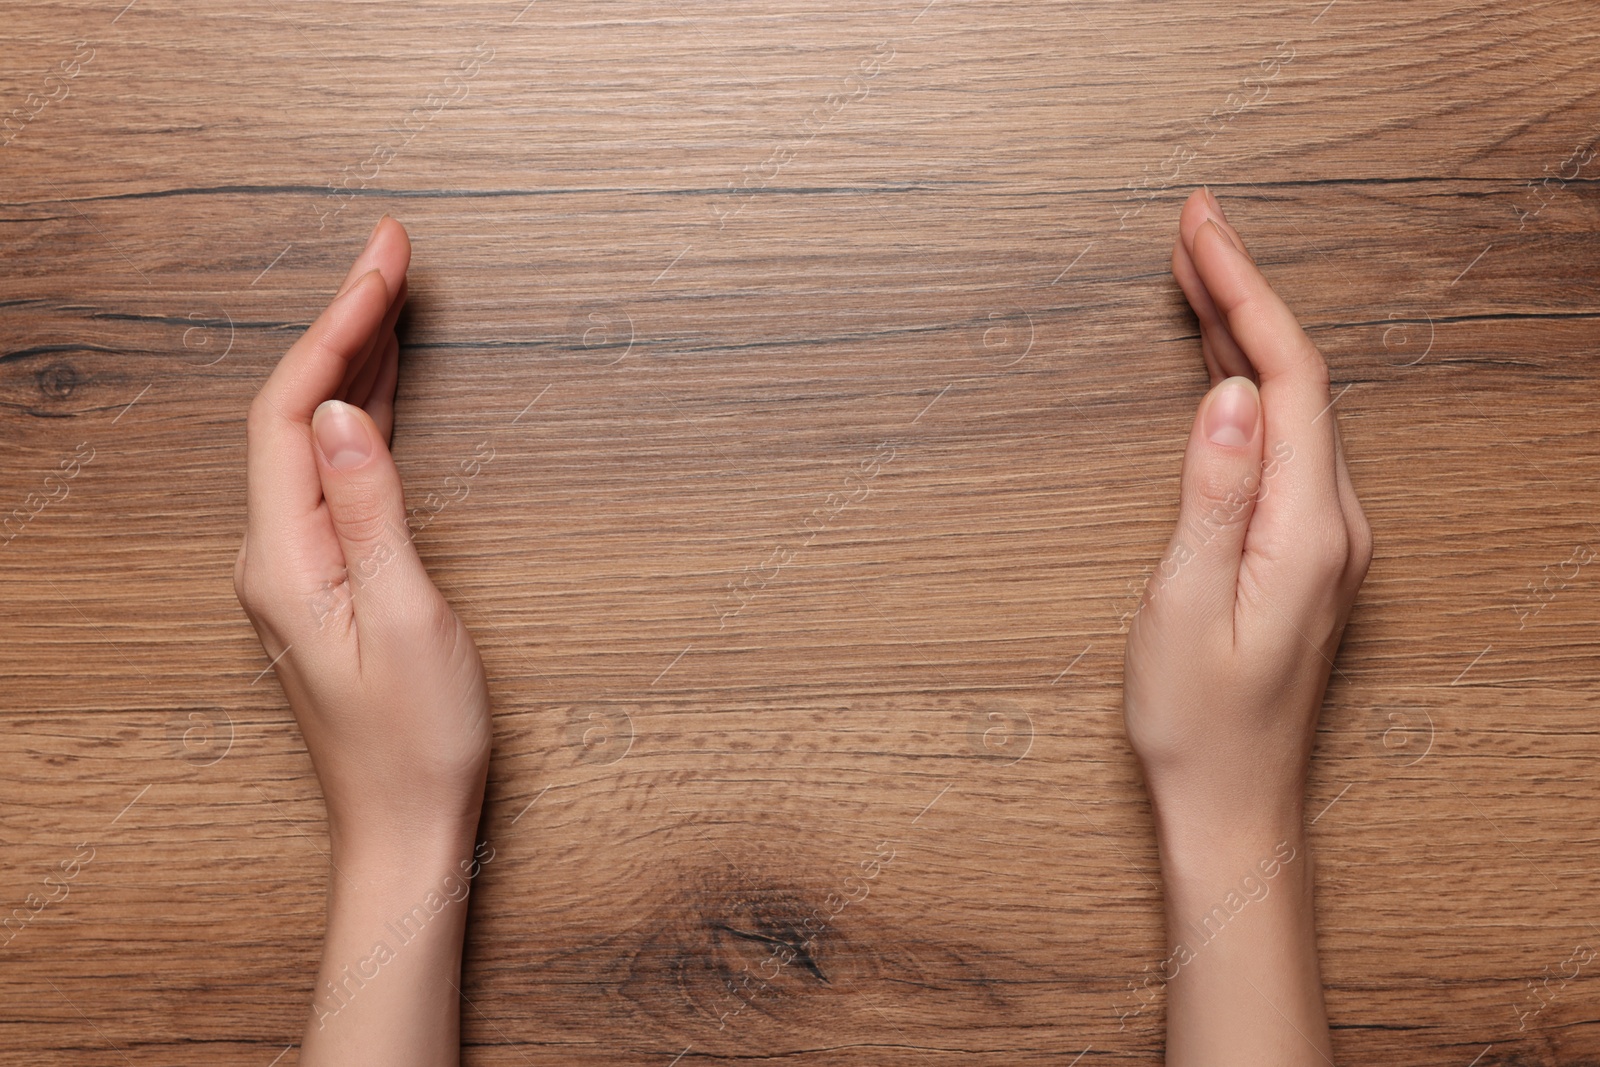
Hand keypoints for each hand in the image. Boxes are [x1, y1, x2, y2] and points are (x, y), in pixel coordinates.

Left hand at [233, 216, 490, 859]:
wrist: (407, 828)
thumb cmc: (417, 741)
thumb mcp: (411, 619)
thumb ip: (371, 510)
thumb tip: (338, 410)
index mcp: (284, 559)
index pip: (290, 411)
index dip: (335, 326)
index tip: (382, 261)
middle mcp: (274, 556)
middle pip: (293, 410)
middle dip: (344, 322)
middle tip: (392, 249)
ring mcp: (295, 569)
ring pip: (311, 438)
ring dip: (351, 361)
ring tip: (392, 294)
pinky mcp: (323, 581)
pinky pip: (332, 475)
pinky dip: (360, 417)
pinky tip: (379, 390)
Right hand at [1120, 188, 1370, 1065]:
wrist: (1233, 803)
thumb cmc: (1199, 722)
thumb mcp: (1183, 608)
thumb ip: (1210, 496)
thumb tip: (1226, 394)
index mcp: (1308, 529)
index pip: (1287, 377)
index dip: (1246, 292)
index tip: (1200, 230)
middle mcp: (1333, 523)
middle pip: (1298, 377)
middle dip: (1244, 291)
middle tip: (1192, 226)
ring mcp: (1324, 537)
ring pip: (1294, 403)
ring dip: (1247, 330)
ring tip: (1198, 272)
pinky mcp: (1304, 550)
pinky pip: (1285, 439)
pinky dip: (1251, 383)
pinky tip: (1222, 366)